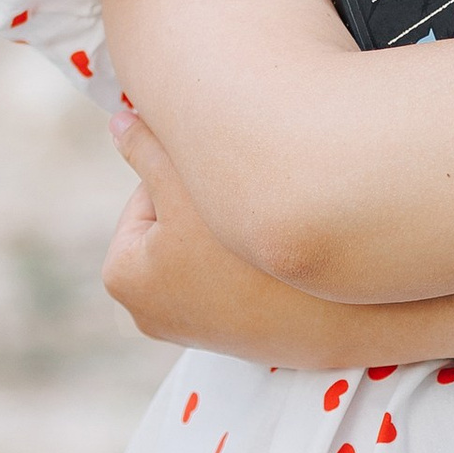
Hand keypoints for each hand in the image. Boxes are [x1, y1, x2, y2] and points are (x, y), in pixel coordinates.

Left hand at [103, 115, 346, 363]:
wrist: (335, 322)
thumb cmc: (250, 261)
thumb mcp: (188, 189)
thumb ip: (148, 148)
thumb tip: (117, 121)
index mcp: (120, 277)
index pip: (146, 191)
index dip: (189, 177)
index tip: (224, 189)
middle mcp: (144, 311)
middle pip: (171, 221)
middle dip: (205, 206)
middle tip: (246, 207)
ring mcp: (185, 325)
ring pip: (200, 244)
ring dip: (225, 229)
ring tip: (258, 231)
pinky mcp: (223, 331)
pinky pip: (223, 273)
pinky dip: (241, 260)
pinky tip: (269, 262)